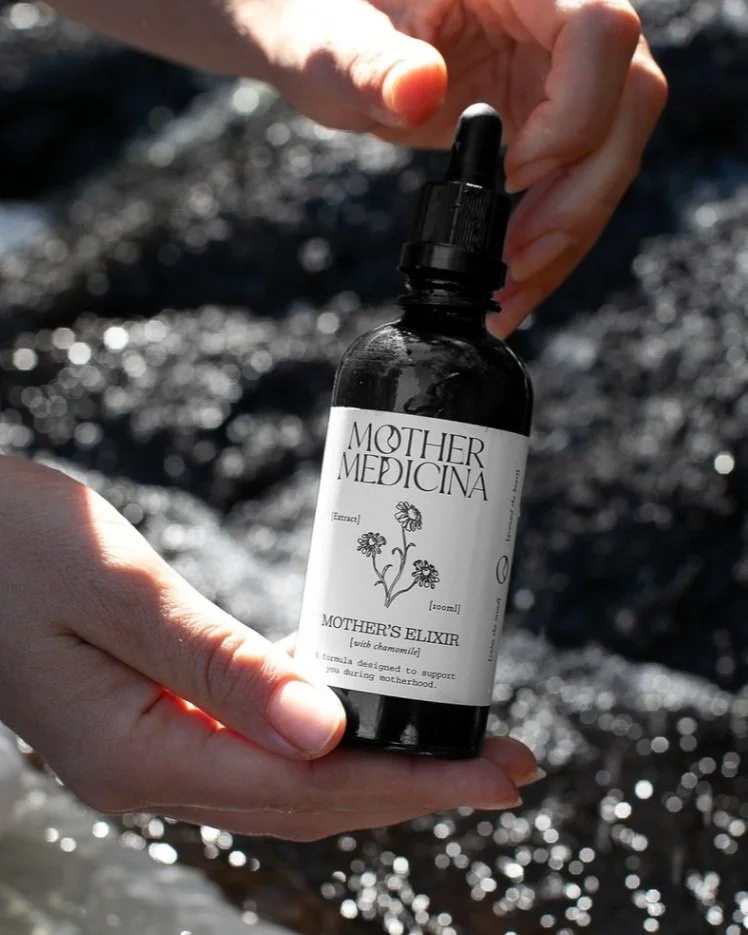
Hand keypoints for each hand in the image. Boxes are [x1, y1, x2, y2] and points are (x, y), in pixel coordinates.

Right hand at [0, 457, 539, 839]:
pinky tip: (362, 700)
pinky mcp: (154, 712)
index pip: (306, 790)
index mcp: (137, 756)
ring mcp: (150, 747)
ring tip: (454, 737)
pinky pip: (258, 738)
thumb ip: (220, 669)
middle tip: (505, 761)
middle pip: (309, 797)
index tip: (494, 774)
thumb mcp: (121, 595)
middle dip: (415, 782)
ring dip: (378, 760)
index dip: (411, 784)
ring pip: (290, 774)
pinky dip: (323, 727)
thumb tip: (329, 732)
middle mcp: (149, 769)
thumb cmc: (15, 548)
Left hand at [244, 0, 666, 333]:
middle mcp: (554, 13)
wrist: (325, 43)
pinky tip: (517, 271)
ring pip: (613, 147)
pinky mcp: (548, 108)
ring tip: (512, 287)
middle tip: (516, 264)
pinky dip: (555, 230)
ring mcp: (557, 64)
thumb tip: (416, 88)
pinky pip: (579, 172)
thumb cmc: (322, 23)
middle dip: (580, 197)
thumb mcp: (329, 44)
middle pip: (630, 100)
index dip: (574, 112)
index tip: (515, 172)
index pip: (599, 31)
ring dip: (571, 228)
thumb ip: (369, 65)